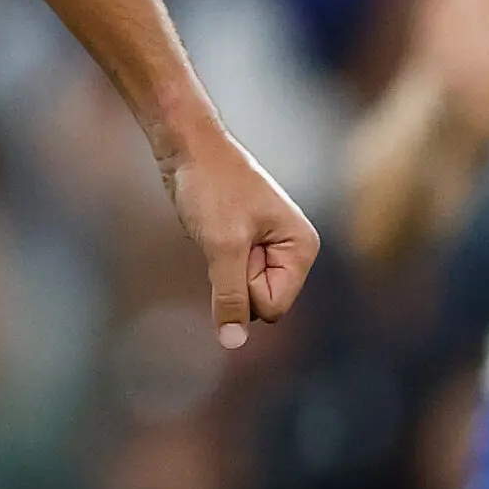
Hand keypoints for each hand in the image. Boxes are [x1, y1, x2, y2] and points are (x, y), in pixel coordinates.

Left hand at [160, 124, 319, 348]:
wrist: (187, 144)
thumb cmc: (211, 186)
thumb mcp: (222, 245)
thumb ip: (230, 296)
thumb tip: (232, 343)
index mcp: (302, 248)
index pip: (273, 306)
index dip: (244, 287)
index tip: (233, 247)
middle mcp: (291, 250)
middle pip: (259, 300)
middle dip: (232, 276)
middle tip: (222, 233)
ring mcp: (266, 247)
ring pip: (240, 287)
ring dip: (219, 266)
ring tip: (216, 226)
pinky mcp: (242, 242)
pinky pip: (228, 272)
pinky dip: (213, 257)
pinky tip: (209, 225)